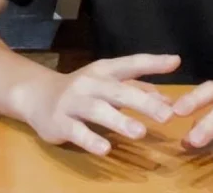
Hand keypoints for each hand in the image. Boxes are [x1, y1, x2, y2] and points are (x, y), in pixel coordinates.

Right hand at [12, 53, 180, 155]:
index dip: (153, 62)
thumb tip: (169, 101)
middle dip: (143, 102)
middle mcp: (90, 83)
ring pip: (97, 111)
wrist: (37, 95)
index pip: (131, 63)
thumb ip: (138, 90)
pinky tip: (106, 149)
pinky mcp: (60, 122)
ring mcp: (73, 102)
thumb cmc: (82, 90)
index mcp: (104, 71)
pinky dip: (91, 140)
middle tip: (167, 116)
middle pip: (118, 91)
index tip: (175, 62)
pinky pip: (76, 131)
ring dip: (119, 121)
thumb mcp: (108, 84)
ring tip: (140, 132)